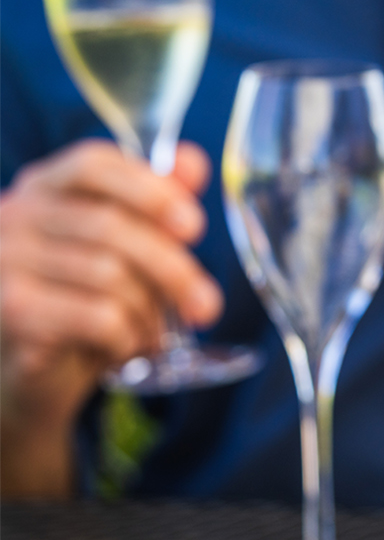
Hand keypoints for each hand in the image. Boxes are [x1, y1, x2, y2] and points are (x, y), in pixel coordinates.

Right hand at [0, 140, 221, 495]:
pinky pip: (98, 318)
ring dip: (149, 315)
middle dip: (174, 271)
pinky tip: (123, 351)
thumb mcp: (122, 253)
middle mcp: (13, 217)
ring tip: (152, 335)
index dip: (150, 188)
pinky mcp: (12, 312)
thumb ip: (153, 206)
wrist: (26, 377)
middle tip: (206, 307)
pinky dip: (127, 339)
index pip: (93, 164)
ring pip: (111, 277)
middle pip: (113, 227)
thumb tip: (193, 162)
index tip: (194, 226)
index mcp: (42, 188)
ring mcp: (4, 264)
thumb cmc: (78, 304)